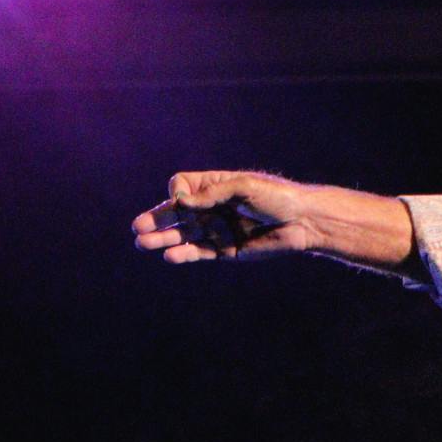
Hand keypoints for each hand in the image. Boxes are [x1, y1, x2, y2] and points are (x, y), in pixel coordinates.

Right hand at [131, 171, 318, 262]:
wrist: (303, 222)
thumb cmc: (277, 197)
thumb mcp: (245, 187)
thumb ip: (213, 194)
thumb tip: (181, 201)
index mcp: (215, 187)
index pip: (182, 187)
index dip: (178, 193)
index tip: (184, 200)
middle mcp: (212, 208)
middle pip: (176, 213)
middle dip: (157, 219)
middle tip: (138, 227)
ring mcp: (217, 229)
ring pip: (183, 235)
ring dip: (163, 239)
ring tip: (143, 243)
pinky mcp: (225, 250)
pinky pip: (199, 252)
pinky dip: (184, 254)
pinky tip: (170, 255)